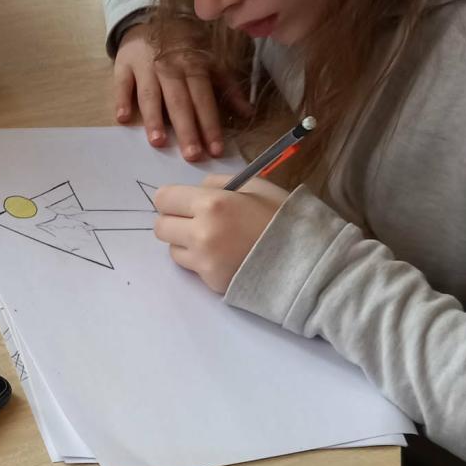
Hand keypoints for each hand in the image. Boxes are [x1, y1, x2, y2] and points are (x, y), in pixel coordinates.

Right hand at [114, 21, 252, 161]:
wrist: (149, 20)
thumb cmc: (182, 48)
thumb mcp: (209, 62)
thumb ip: (227, 88)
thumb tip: (248, 113)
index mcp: (194, 66)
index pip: (204, 99)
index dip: (210, 124)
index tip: (215, 150)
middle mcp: (170, 67)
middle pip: (179, 101)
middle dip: (186, 128)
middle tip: (191, 155)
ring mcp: (145, 66)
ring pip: (151, 94)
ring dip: (154, 117)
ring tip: (158, 142)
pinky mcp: (123, 65)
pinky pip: (122, 83)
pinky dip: (121, 99)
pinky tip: (123, 118)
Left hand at [152, 174, 288, 292]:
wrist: (305, 259)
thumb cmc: (282, 216)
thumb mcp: (254, 186)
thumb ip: (218, 183)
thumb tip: (195, 190)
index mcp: (211, 204)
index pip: (164, 199)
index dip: (172, 199)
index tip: (183, 202)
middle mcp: (201, 233)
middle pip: (161, 227)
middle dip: (174, 222)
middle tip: (194, 221)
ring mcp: (203, 261)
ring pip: (172, 250)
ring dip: (185, 244)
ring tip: (214, 240)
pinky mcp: (209, 281)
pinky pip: (191, 268)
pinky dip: (201, 262)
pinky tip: (224, 256)